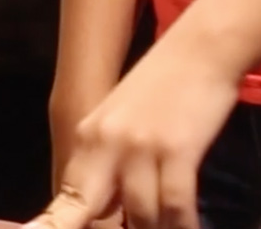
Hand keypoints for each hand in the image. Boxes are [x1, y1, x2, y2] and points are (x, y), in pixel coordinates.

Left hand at [31, 38, 242, 228]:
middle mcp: (106, 144)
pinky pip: (176, 204)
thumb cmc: (164, 85)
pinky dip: (183, 224)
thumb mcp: (120, 120)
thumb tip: (108, 209)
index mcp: (87, 137)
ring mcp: (139, 147)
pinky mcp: (175, 149)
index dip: (60, 224)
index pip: (68, 195)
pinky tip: (187, 227)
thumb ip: (108, 163)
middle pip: (88, 209)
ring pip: (141, 214)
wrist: (199, 49)